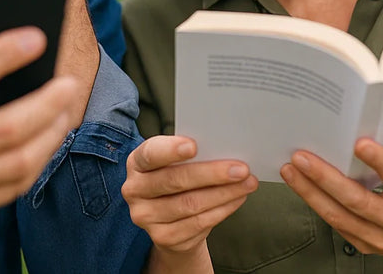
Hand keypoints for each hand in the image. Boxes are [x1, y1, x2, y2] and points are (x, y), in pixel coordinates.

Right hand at [0, 0, 78, 228]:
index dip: (2, 55)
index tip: (35, 38)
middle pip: (3, 128)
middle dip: (45, 102)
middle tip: (69, 81)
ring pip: (16, 161)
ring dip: (50, 132)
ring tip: (65, 107)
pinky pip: (12, 187)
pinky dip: (38, 160)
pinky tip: (48, 137)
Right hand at [122, 136, 257, 271]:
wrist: (168, 219)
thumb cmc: (175, 179)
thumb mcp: (173, 162)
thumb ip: (188, 155)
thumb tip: (222, 149)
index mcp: (137, 163)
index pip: (150, 154)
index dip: (170, 150)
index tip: (194, 145)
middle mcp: (134, 190)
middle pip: (174, 180)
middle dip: (212, 173)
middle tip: (241, 169)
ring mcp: (146, 216)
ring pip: (190, 204)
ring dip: (224, 193)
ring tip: (247, 183)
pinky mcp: (162, 237)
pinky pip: (198, 223)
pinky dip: (222, 210)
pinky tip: (237, 199)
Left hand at [280, 139, 382, 270]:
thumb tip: (359, 129)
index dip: (379, 160)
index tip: (359, 143)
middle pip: (357, 199)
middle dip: (324, 176)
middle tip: (300, 156)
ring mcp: (382, 237)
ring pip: (338, 214)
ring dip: (309, 191)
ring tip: (291, 170)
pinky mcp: (367, 246)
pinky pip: (336, 223)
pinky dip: (316, 203)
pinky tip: (302, 187)